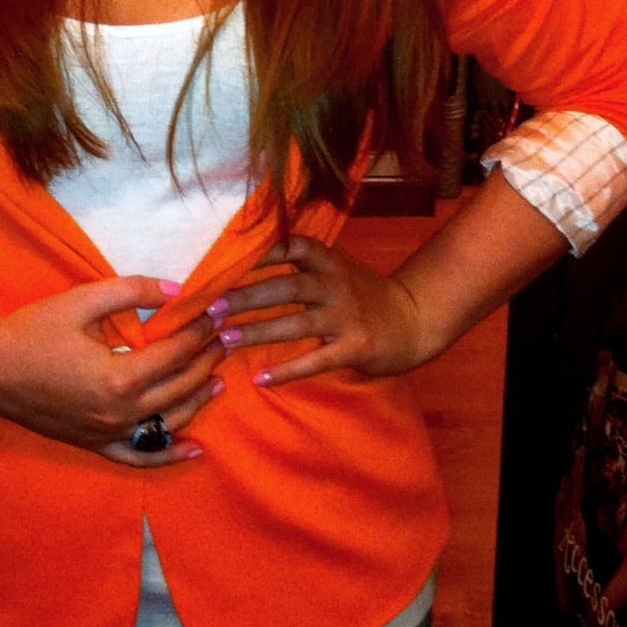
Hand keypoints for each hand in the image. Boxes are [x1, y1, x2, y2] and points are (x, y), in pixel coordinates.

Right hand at [0, 275, 224, 465]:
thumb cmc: (33, 330)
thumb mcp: (83, 300)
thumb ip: (134, 291)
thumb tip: (179, 289)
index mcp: (119, 375)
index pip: (176, 353)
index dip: (200, 331)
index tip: (218, 314)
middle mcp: (120, 412)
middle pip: (179, 387)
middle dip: (207, 360)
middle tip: (227, 338)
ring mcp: (108, 433)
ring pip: (169, 421)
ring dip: (198, 401)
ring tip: (218, 381)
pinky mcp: (95, 444)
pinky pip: (139, 456)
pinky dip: (169, 455)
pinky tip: (194, 449)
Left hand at [215, 236, 428, 387]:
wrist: (415, 319)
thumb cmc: (364, 296)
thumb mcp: (336, 271)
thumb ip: (300, 268)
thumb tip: (246, 266)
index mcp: (328, 262)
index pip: (290, 247)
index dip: (257, 252)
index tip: (222, 261)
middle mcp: (336, 284)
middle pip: (286, 286)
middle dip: (247, 296)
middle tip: (211, 307)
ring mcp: (346, 316)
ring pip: (297, 322)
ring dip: (258, 332)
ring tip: (225, 340)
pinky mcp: (356, 347)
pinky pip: (316, 360)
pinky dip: (287, 371)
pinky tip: (261, 379)